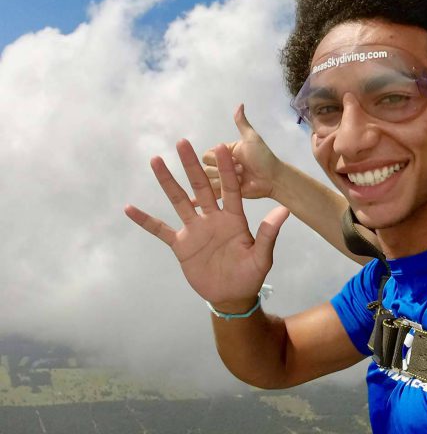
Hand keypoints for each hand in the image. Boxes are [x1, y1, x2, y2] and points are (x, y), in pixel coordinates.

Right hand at [124, 140, 288, 309]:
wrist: (232, 296)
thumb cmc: (250, 275)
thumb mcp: (262, 256)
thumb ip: (269, 233)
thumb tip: (284, 211)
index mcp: (234, 218)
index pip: (229, 188)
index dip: (226, 169)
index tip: (222, 147)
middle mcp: (213, 218)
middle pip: (201, 186)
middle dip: (192, 165)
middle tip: (183, 142)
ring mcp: (195, 230)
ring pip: (179, 200)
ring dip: (167, 181)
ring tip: (156, 160)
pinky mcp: (181, 245)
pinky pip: (160, 230)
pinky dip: (145, 220)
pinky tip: (130, 208)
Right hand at [201, 104, 280, 200]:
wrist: (273, 179)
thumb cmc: (264, 158)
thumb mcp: (252, 139)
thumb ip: (242, 123)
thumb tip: (239, 105)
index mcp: (225, 153)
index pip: (208, 155)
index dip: (219, 158)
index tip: (236, 158)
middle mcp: (221, 166)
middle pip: (206, 169)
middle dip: (225, 170)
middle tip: (242, 169)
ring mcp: (222, 180)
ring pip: (209, 182)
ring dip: (226, 180)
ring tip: (242, 178)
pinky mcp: (225, 194)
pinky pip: (210, 194)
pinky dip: (198, 200)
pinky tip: (189, 203)